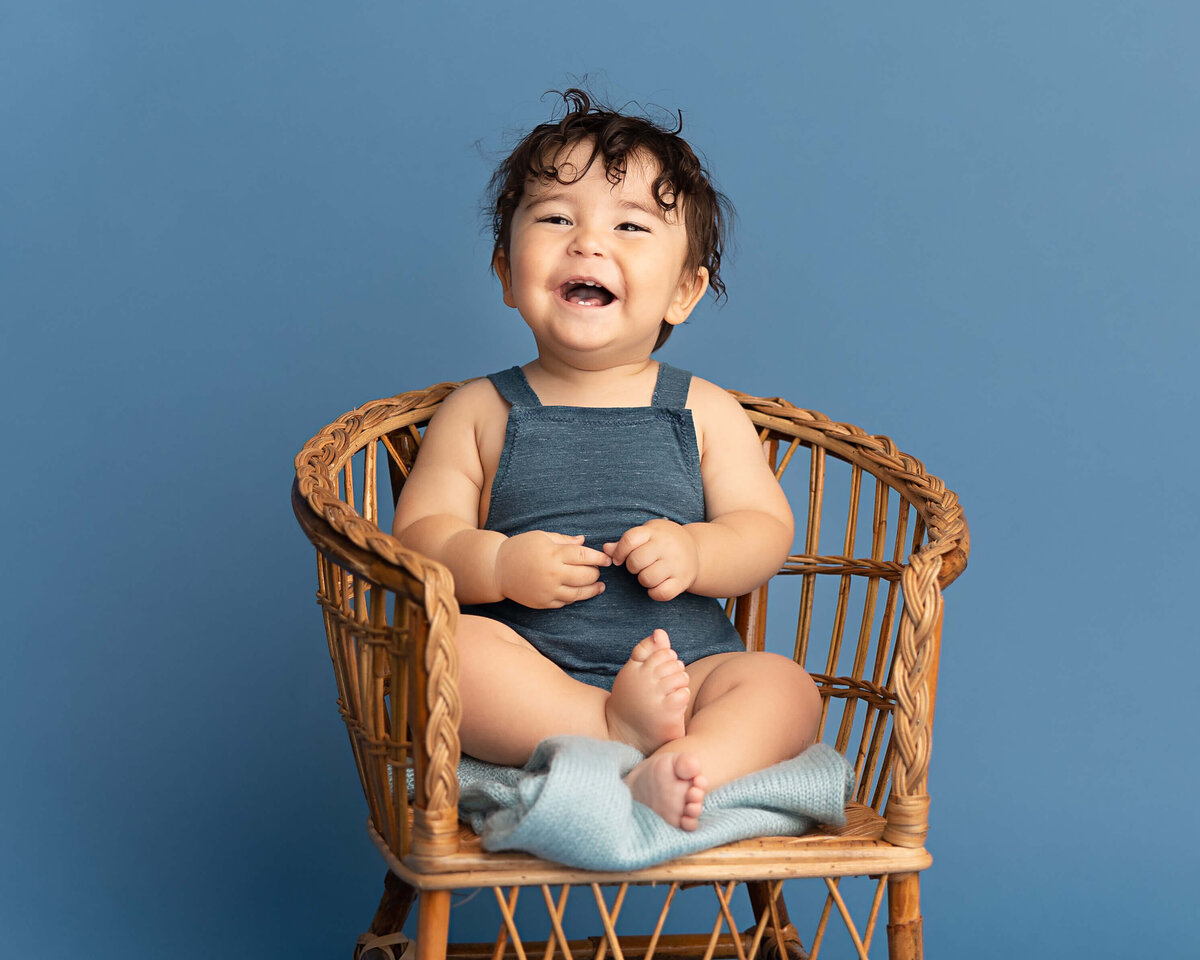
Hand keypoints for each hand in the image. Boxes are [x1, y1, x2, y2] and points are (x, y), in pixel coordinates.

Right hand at [494, 531, 610, 608]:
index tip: (607, 559)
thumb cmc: (520, 548)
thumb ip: (565, 540)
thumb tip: (584, 542)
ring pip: (578, 593)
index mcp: (553, 554)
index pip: (584, 557)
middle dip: (596, 573)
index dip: (599, 558)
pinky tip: (579, 592)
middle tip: (598, 570)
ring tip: (599, 586)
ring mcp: (548, 590)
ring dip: (591, 589)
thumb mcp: (541, 537)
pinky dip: (575, 597)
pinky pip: (565, 602)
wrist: (496, 568)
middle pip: (586, 576)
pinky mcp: (543, 602)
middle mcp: (553, 574)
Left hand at [604, 519, 698, 601]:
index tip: (619, 559)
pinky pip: (662, 593)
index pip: (630, 539)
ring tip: (649, 574)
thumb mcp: (647, 534)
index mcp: (655, 532)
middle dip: (632, 566)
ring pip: (647, 578)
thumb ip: (625, 542)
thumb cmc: (664, 542)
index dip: (619, 552)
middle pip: (636, 561)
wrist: (697, 550)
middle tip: (638, 566)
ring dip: (643, 580)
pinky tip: (656, 586)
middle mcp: (666, 546)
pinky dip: (655, 593)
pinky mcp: (683, 580)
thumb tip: (606, 549)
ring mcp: (676, 564)